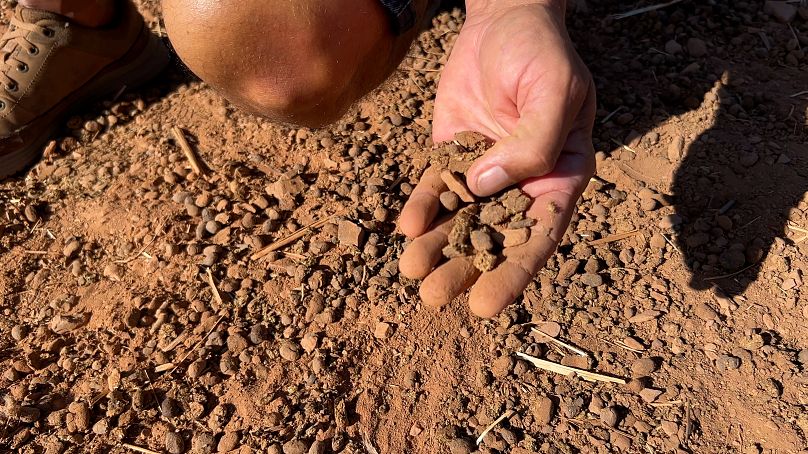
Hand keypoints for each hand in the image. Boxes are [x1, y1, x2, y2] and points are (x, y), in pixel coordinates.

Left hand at [398, 0, 595, 316]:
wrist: (505, 19)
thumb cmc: (542, 54)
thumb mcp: (552, 93)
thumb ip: (532, 143)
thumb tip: (487, 186)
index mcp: (560, 176)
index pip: (538, 234)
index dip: (513, 273)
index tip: (485, 306)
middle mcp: (521, 182)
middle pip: (494, 236)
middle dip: (464, 269)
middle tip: (433, 298)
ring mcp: (484, 170)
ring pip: (461, 218)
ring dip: (437, 247)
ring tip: (412, 274)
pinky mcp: (452, 153)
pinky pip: (435, 186)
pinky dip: (421, 207)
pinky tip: (406, 228)